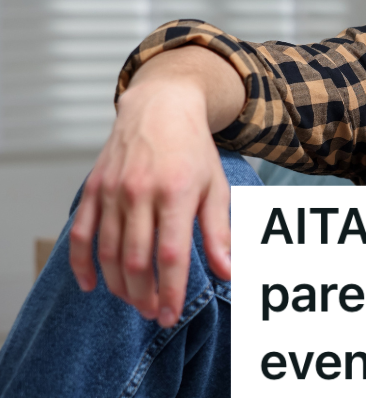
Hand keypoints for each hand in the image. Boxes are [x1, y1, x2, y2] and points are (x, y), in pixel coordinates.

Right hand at [69, 78, 231, 327]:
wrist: (161, 107)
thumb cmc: (194, 149)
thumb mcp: (216, 186)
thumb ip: (218, 232)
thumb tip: (228, 271)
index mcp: (176, 193)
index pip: (170, 255)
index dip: (169, 290)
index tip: (171, 315)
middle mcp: (140, 193)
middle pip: (135, 259)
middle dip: (144, 295)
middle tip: (154, 314)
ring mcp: (112, 191)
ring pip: (106, 252)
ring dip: (118, 285)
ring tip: (134, 302)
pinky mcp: (94, 189)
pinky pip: (81, 234)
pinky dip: (82, 264)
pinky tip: (92, 286)